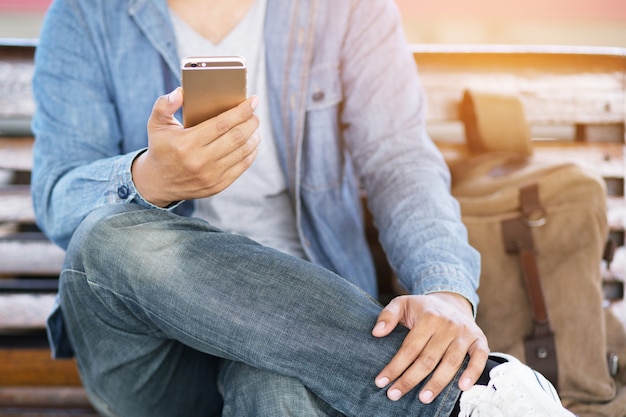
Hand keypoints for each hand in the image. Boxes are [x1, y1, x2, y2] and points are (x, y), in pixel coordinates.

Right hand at [132, 87, 260, 206]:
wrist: (158, 183)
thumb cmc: (161, 147)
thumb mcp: (156, 123)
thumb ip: (164, 104)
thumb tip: (181, 92)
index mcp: (187, 143)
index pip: (222, 124)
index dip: (242, 111)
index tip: (253, 101)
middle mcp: (200, 161)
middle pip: (237, 137)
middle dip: (251, 122)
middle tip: (254, 113)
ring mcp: (211, 175)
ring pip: (243, 151)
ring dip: (254, 136)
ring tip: (253, 126)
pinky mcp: (218, 185)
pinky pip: (242, 166)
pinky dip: (251, 152)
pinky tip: (252, 142)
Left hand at [372, 292, 488, 402]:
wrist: (452, 302)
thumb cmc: (423, 308)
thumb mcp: (402, 303)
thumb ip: (387, 315)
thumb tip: (376, 332)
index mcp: (428, 317)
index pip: (409, 347)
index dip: (395, 366)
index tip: (382, 381)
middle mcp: (448, 325)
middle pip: (428, 358)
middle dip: (410, 379)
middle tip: (395, 394)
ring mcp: (465, 334)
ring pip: (451, 362)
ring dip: (437, 383)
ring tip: (423, 398)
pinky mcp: (479, 340)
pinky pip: (479, 358)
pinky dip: (473, 373)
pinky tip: (462, 387)